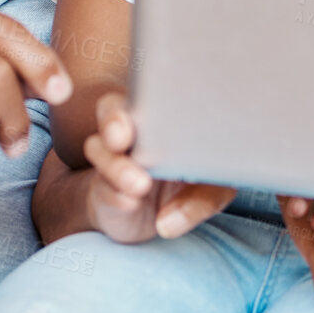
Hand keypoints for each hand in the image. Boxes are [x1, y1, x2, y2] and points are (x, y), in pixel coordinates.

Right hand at [79, 91, 232, 241]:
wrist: (164, 217)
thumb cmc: (194, 186)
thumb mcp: (213, 190)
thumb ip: (201, 200)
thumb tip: (169, 222)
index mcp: (163, 115)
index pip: (147, 90)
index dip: (146, 91)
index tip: (148, 104)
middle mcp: (134, 131)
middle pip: (111, 110)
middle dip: (114, 119)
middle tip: (121, 137)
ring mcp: (114, 160)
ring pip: (100, 149)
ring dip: (118, 167)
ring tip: (139, 184)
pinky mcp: (104, 191)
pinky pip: (103, 189)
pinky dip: (116, 196)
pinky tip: (130, 202)